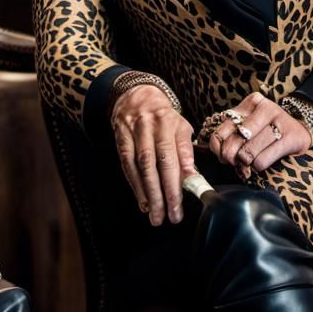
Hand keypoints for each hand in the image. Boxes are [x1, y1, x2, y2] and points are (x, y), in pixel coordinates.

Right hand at [111, 83, 195, 225]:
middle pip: (155, 164)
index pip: (173, 156)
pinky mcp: (120, 137)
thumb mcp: (180, 127)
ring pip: (140, 166)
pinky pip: (126, 164)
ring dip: (148, 193)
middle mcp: (150, 126)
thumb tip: (192, 178)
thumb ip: (186, 151)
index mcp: (169, 122)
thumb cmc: (164, 116)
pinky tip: (142, 200)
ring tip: (155, 214)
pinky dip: (134, 184)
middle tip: (170, 216)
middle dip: (163, 193)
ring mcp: (133, 131)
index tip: (181, 204)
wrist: (137, 95)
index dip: (177, 182)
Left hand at [208, 92, 310, 178]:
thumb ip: (233, 134)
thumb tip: (220, 154)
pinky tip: (260, 164)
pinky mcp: (291, 138)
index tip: (220, 155)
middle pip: (237, 138)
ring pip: (249, 150)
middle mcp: (266, 107)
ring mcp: (280, 121)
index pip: (225, 125)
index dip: (218, 145)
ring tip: (248, 163)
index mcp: (252, 102)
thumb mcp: (251, 124)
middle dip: (232, 155)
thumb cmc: (269, 129)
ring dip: (245, 162)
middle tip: (234, 162)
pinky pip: (263, 159)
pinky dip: (257, 166)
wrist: (302, 130)